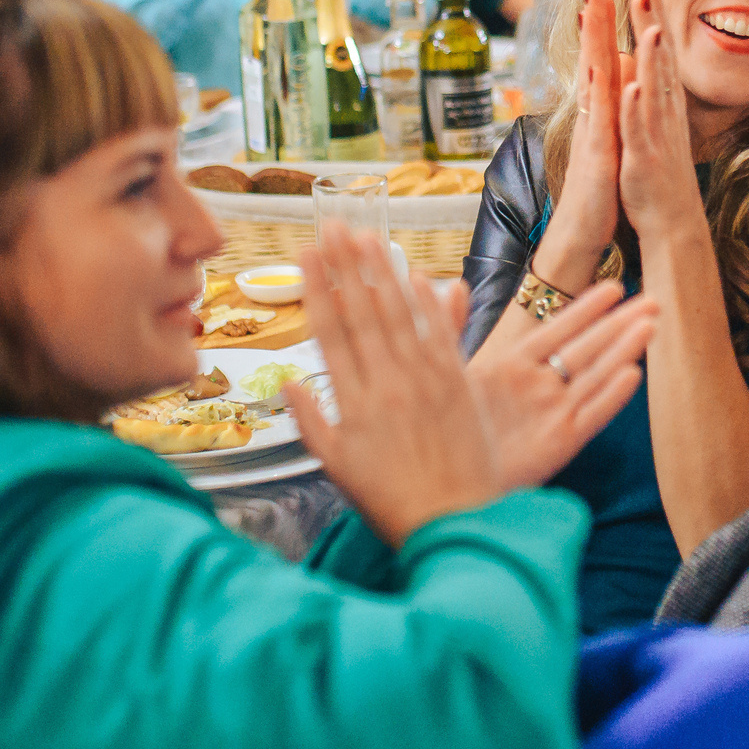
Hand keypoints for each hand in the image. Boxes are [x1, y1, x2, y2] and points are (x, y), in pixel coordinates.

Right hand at [286, 224, 503, 548]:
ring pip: (399, 314)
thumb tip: (289, 382)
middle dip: (344, 264)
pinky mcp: (459, 384)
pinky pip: (442, 334)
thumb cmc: (391, 503)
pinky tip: (418, 272)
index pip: (329, 332)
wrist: (453, 524)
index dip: (316, 288)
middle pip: (361, 312)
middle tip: (333, 224)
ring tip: (368, 233)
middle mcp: (386, 384)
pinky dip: (430, 302)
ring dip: (382, 270)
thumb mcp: (336, 469)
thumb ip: (311, 421)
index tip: (304, 253)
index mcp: (351, 404)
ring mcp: (425, 381)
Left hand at [468, 278, 655, 489]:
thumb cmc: (449, 430)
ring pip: (596, 375)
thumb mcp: (446, 372)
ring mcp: (554, 413)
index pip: (558, 329)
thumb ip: (450, 327)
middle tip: (653, 301)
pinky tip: (632, 375)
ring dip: (623, 350)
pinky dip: (611, 397)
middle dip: (619, 323)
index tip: (614, 287)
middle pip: (588, 348)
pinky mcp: (562, 442)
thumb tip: (454, 285)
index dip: (586, 308)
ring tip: (650, 327)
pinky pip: (592, 415)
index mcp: (516, 365)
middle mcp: (542, 386)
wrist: (451, 487)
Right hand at [531, 0, 627, 285]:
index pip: (599, 60)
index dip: (601, 27)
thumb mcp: (606, 140)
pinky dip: (604, 96)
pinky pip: (600, 120)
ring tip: (597, 14)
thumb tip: (617, 81)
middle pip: (591, 60)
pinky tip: (606, 73)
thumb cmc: (596, 185)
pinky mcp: (597, 155)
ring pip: (593, 82)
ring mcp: (592, 132)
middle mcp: (592, 115)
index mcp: (599, 111)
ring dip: (594, 47)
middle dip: (594, 22)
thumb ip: (609, 109)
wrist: (582, 230)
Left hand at [617, 0, 706, 243]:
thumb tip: (646, 66)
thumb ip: (651, 93)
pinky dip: (636, 108)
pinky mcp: (645, 157)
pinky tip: (632, 86)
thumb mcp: (655, 124)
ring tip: (649, 25)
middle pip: (658, 60)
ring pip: (653, 88)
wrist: (671, 219)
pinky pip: (640, 130)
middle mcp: (663, 111)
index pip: (657, 51)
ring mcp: (656, 133)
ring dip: (651, 57)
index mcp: (662, 102)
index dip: (653, 16)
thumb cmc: (659, 171)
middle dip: (654, 22)